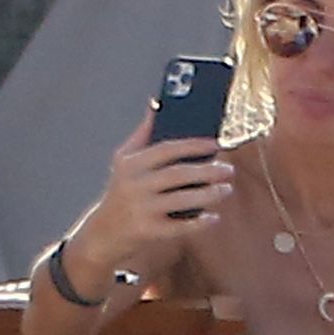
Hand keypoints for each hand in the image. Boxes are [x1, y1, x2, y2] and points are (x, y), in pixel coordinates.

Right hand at [70, 113, 234, 271]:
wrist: (104, 231)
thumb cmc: (123, 190)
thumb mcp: (125, 160)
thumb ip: (143, 133)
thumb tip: (157, 102)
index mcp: (132, 163)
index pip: (167, 149)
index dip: (194, 146)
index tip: (216, 144)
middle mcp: (135, 185)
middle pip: (179, 175)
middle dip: (208, 171)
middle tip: (229, 170)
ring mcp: (142, 209)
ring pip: (182, 200)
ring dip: (209, 195)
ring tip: (226, 189)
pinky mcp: (148, 231)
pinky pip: (179, 226)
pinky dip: (198, 223)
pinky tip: (214, 217)